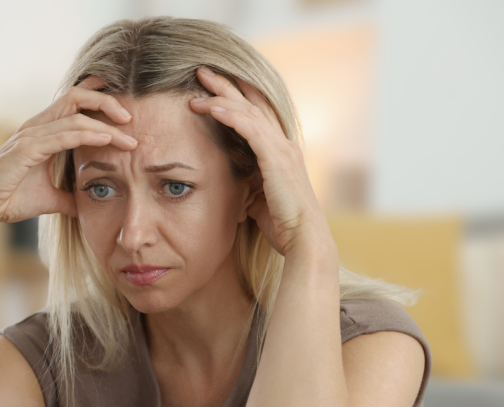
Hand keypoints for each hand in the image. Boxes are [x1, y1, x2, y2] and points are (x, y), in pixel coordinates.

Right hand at [0, 76, 137, 230]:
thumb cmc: (9, 199)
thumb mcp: (50, 199)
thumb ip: (72, 198)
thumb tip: (91, 207)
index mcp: (42, 132)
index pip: (73, 103)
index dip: (99, 99)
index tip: (125, 112)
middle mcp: (37, 127)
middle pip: (77, 97)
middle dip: (107, 102)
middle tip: (132, 118)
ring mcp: (31, 135)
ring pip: (75, 115)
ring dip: (105, 123)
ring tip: (129, 134)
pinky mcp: (27, 149)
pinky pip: (64, 135)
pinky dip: (88, 135)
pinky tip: (107, 141)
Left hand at [189, 66, 329, 257]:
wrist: (303, 239)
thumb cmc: (283, 226)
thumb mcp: (259, 202)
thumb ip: (249, 190)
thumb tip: (236, 193)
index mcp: (280, 153)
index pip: (257, 116)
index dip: (237, 98)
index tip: (214, 87)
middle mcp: (283, 145)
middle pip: (252, 104)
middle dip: (227, 85)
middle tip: (203, 70)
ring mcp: (281, 149)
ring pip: (248, 110)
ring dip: (222, 95)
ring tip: (199, 81)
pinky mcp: (275, 158)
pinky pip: (249, 128)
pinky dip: (229, 115)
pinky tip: (211, 106)